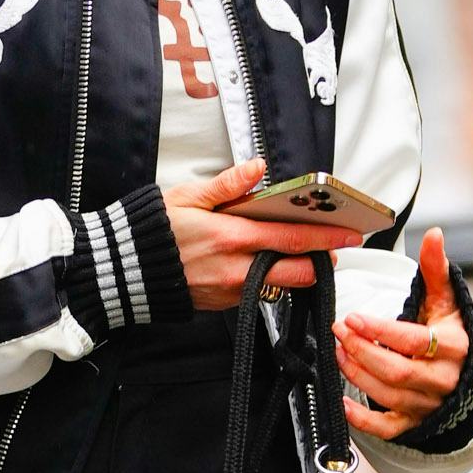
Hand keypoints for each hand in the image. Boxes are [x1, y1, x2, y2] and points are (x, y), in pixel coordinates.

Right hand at [165, 159, 357, 311]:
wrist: (122, 269)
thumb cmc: (152, 232)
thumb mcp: (188, 197)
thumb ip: (228, 185)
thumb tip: (257, 168)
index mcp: (232, 238)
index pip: (293, 239)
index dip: (327, 237)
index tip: (350, 233)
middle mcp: (238, 270)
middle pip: (300, 271)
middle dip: (322, 259)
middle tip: (332, 246)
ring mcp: (233, 291)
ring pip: (284, 285)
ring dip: (299, 270)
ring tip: (302, 252)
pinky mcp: (227, 304)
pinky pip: (262, 293)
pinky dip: (273, 278)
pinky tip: (270, 263)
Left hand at [335, 226, 468, 439]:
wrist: (472, 374)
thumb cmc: (455, 333)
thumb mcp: (447, 301)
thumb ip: (436, 269)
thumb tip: (434, 234)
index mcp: (453, 348)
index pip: (413, 342)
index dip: (380, 331)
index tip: (353, 318)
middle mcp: (443, 380)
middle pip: (397, 371)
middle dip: (362, 351)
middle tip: (339, 331)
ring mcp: (429, 403)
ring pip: (389, 395)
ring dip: (356, 374)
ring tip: (337, 352)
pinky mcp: (416, 422)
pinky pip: (389, 428)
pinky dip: (363, 420)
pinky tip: (343, 402)